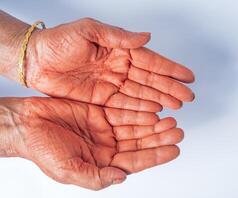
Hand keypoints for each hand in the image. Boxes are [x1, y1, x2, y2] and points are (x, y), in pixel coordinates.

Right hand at [3, 97, 182, 189]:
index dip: (156, 156)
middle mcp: (107, 147)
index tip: (174, 150)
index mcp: (102, 163)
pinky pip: (124, 110)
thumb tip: (121, 177)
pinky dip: (139, 110)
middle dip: (159, 138)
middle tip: (177, 131)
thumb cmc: (41, 149)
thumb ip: (96, 177)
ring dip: (153, 124)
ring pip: (136, 126)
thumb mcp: (68, 170)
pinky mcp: (101, 112)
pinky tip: (152, 108)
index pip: (136, 161)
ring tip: (170, 119)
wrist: (26, 123)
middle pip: (140, 143)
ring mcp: (105, 128)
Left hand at [26, 18, 194, 111]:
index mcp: (120, 50)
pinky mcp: (103, 99)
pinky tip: (154, 113)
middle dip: (170, 88)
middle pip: (150, 80)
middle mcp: (120, 68)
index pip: (151, 61)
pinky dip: (140, 110)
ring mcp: (113, 85)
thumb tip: (146, 37)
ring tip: (176, 106)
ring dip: (159, 100)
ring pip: (141, 94)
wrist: (36, 61)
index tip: (187, 76)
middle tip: (187, 96)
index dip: (170, 69)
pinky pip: (125, 106)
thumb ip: (118, 37)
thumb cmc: (59, 42)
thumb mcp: (89, 31)